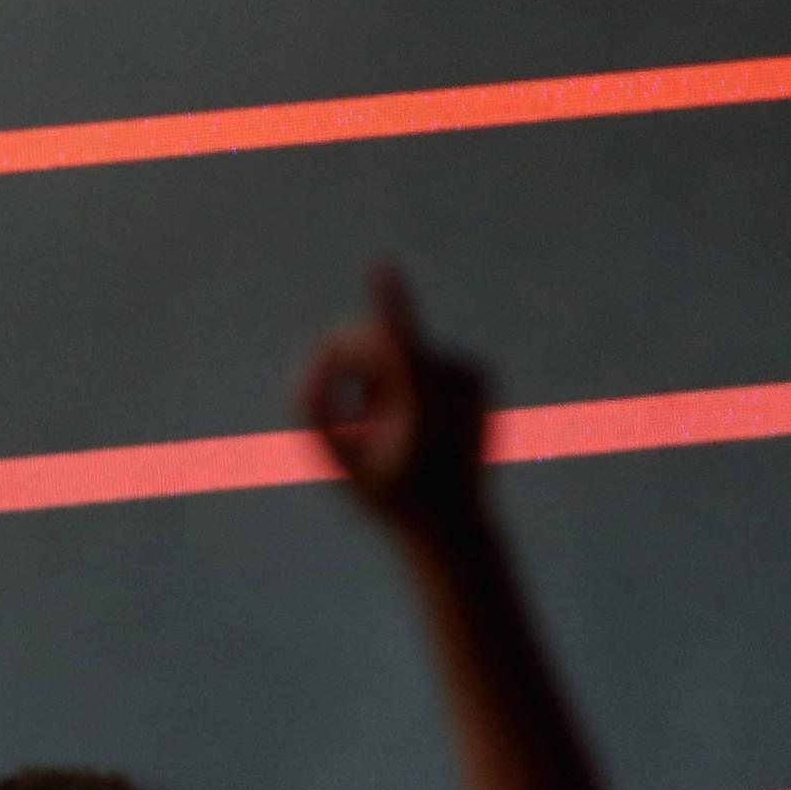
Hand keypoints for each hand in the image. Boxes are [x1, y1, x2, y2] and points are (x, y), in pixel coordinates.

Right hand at [300, 266, 491, 535]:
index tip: (382, 266)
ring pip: (395, 348)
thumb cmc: (390, 496)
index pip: (400, 348)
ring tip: (382, 425)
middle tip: (339, 412)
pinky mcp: (477, 370)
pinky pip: (417, 354)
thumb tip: (312, 368)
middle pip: (377, 342)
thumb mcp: (337, 464)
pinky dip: (399, 377)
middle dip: (348, 365)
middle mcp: (454, 388)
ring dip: (372, 376)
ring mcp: (471, 375)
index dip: (388, 305)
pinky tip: (409, 417)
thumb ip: (312, 410)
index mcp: (422, 412)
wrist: (455, 524)